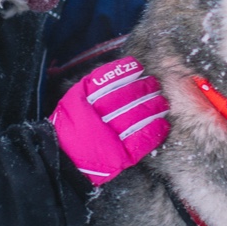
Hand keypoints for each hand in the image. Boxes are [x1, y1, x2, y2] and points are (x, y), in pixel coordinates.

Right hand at [53, 57, 170, 183]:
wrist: (64, 156)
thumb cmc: (71, 125)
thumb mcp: (74, 99)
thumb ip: (93, 86)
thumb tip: (120, 72)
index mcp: (84, 101)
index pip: (109, 82)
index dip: (126, 73)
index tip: (139, 68)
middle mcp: (98, 117)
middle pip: (127, 97)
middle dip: (144, 88)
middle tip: (154, 84)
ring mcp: (110, 136)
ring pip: (138, 116)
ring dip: (153, 108)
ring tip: (162, 102)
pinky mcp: (121, 155)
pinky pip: (142, 140)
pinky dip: (154, 130)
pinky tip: (162, 123)